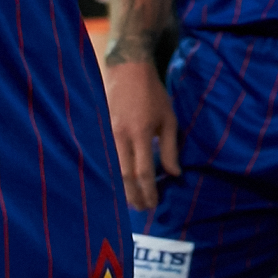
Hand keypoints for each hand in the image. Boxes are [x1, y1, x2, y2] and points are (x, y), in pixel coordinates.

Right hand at [105, 56, 179, 210]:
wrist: (127, 69)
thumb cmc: (152, 93)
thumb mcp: (168, 118)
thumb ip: (169, 147)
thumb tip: (174, 174)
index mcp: (140, 133)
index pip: (143, 172)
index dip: (149, 191)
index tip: (154, 203)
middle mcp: (121, 136)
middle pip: (125, 176)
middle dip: (134, 196)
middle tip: (143, 209)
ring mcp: (109, 134)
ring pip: (114, 169)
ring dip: (123, 188)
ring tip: (133, 200)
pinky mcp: (103, 131)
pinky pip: (109, 158)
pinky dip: (116, 173)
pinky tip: (122, 182)